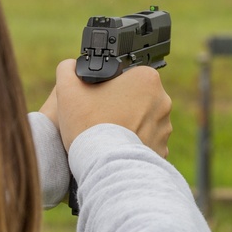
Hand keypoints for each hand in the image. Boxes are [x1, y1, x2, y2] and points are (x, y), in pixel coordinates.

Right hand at [51, 59, 171, 156]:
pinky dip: (133, 144)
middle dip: (120, 104)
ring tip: (107, 133)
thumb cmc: (88, 124)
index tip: (98, 96)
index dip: (110, 85)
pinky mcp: (161, 149)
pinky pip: (145, 142)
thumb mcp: (68, 89)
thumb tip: (72, 66)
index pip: (127, 76)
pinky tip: (116, 148)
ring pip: (142, 120)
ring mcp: (164, 127)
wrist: (104, 165)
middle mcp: (163, 101)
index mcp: (147, 79)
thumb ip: (68, 70)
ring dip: (129, 124)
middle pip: (136, 97)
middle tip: (100, 115)